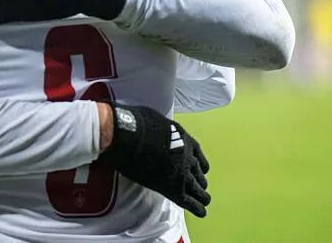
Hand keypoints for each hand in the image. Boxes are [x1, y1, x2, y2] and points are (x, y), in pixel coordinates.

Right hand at [98, 103, 210, 217]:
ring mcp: (182, 173)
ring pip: (198, 189)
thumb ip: (163, 129)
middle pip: (199, 173)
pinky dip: (197, 208)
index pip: (197, 155)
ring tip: (203, 200)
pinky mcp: (173, 188)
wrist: (128, 135)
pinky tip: (201, 212)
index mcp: (184, 139)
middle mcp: (187, 156)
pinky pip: (190, 201)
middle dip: (199, 180)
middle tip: (199, 186)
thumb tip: (157, 129)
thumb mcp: (156, 119)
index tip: (200, 169)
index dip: (199, 164)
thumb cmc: (135, 123)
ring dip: (201, 194)